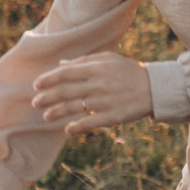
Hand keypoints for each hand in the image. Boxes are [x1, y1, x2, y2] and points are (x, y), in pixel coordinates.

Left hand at [33, 53, 152, 132]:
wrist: (154, 88)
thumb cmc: (128, 71)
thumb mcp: (108, 59)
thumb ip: (83, 61)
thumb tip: (61, 64)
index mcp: (96, 68)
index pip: (66, 73)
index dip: (49, 79)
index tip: (36, 85)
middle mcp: (98, 84)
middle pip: (66, 91)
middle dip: (48, 97)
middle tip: (35, 102)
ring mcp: (104, 101)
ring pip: (74, 107)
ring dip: (57, 111)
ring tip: (46, 116)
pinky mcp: (112, 116)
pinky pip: (90, 122)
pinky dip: (77, 126)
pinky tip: (67, 129)